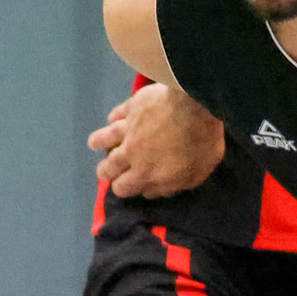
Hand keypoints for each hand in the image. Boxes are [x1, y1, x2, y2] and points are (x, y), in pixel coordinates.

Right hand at [88, 83, 226, 198]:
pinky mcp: (131, 106)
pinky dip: (113, 118)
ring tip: (95, 145)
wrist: (196, 104)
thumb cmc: (201, 143)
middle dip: (106, 172)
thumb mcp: (194, 175)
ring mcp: (128, 127)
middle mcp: (130, 153)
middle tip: (108, 171)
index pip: (122, 188)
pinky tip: (113, 119)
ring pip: (104, 138)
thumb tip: (151, 191)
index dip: (123, 189)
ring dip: (98, 142)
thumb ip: (170, 186)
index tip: (128, 187)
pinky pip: (116, 113)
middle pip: (108, 167)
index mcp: (145, 173)